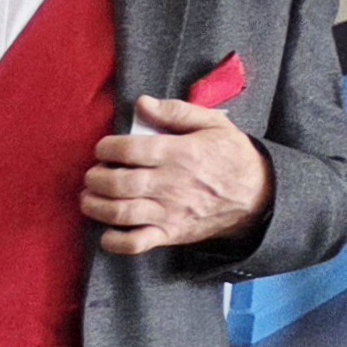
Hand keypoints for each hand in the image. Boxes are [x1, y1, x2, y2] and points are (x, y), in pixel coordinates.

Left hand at [83, 96, 274, 254]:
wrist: (257, 195)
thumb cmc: (230, 155)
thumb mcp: (213, 124)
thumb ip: (176, 111)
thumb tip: (142, 103)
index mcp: (179, 154)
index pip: (130, 150)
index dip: (107, 148)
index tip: (103, 149)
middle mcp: (170, 184)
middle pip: (119, 183)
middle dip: (95, 178)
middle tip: (93, 175)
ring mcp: (168, 212)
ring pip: (121, 213)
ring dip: (96, 207)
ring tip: (89, 198)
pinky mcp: (169, 234)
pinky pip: (136, 244)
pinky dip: (115, 241)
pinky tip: (106, 232)